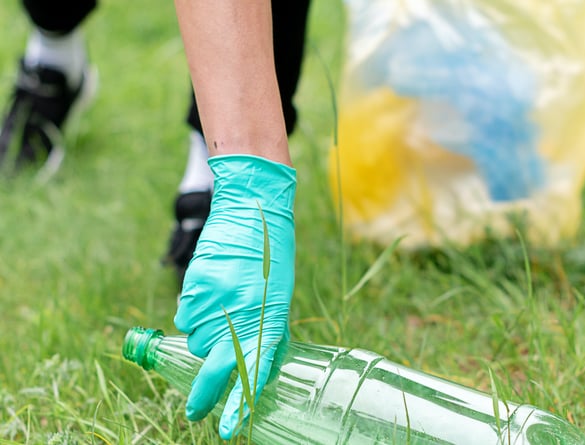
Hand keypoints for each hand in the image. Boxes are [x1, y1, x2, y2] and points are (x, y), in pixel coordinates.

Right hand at [174, 154, 295, 438]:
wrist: (251, 211)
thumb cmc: (272, 256)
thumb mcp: (281, 297)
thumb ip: (268, 329)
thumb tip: (259, 363)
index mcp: (267, 318)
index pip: (252, 371)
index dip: (238, 403)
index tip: (229, 429)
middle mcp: (238, 314)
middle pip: (212, 365)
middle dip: (204, 392)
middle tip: (197, 408)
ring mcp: (212, 301)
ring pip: (196, 340)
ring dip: (205, 337)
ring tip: (220, 313)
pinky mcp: (193, 287)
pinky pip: (186, 316)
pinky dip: (195, 315)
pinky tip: (209, 297)